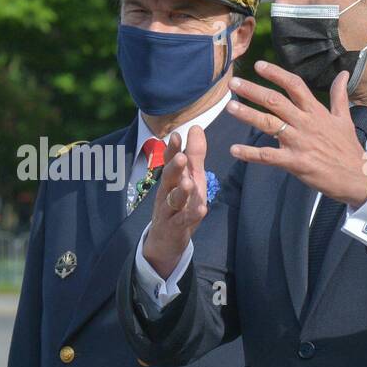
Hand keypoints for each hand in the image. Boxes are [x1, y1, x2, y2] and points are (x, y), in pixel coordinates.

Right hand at [141, 127, 208, 278]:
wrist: (165, 240)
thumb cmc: (180, 203)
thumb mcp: (190, 177)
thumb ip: (194, 154)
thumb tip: (195, 127)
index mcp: (170, 179)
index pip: (169, 161)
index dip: (172, 149)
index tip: (176, 135)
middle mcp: (166, 193)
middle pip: (168, 178)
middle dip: (173, 168)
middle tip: (180, 157)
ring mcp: (169, 211)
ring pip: (172, 200)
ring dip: (180, 192)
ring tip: (187, 183)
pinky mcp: (175, 228)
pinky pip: (183, 221)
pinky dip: (191, 215)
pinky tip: (201, 209)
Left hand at [227, 64, 366, 206]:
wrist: (357, 178)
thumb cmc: (348, 148)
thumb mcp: (344, 119)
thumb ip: (339, 96)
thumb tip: (344, 74)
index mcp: (316, 111)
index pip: (294, 85)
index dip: (276, 74)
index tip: (258, 65)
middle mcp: (305, 123)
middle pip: (275, 101)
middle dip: (253, 90)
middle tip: (233, 82)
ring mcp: (299, 142)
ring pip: (269, 124)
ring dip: (247, 115)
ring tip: (230, 107)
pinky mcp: (295, 162)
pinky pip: (268, 156)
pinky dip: (250, 154)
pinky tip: (234, 150)